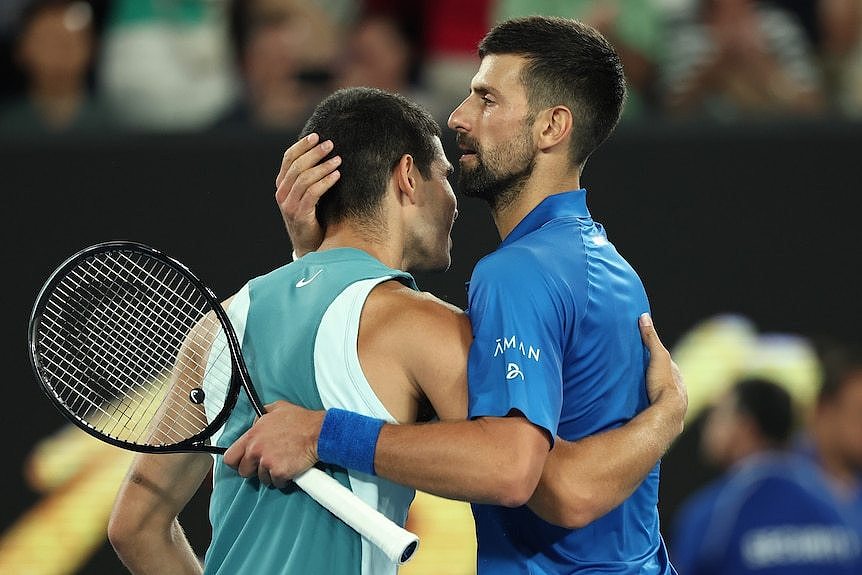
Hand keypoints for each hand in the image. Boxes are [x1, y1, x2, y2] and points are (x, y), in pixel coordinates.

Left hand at [223, 400, 323, 488]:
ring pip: (261, 478)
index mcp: (253, 436)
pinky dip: (283, 479)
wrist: (318, 433)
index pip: (230, 457)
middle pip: (244, 471)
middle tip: (266, 463)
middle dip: (254, 469)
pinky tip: (290, 468)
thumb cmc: (301, 421)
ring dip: (270, 474)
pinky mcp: (280, 473)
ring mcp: (268, 463)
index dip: (236, 462)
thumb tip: (255, 421)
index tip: (242, 462)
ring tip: (282, 462)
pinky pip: (277, 483)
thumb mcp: (277, 408)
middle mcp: (256, 450)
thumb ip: (261, 415)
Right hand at [275, 133, 342, 256]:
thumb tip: (325, 154)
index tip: (316, 136)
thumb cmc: (313, 217)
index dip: (301, 146)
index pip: (287, 159)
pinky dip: (325, 182)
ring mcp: (289, 205)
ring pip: (304, 178)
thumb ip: (309, 178)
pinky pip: (312, 193)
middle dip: (314, 153)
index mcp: (282, 186)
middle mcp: (282, 194)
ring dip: (323, 167)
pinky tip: (337, 176)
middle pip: (296, 166)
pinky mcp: (299, 215)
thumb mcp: (307, 196)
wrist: (309, 246)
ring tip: (338, 160)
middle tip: (330, 145)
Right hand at [638, 314, 686, 430]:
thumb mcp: (657, 357)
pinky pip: (656, 413)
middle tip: (641, 376)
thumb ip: (651, 338)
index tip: (645, 355)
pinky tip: (641, 412)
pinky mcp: (664, 421)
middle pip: (665, 382)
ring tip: (638, 396)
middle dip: (656, 379)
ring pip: (662, 399)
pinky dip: (650, 411)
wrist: (667, 414)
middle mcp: (679, 392)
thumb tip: (643, 315)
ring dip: (653, 397)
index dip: (657, 359)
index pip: (667, 365)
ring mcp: (673, 408)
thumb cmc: (664, 384)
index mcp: (678, 377)